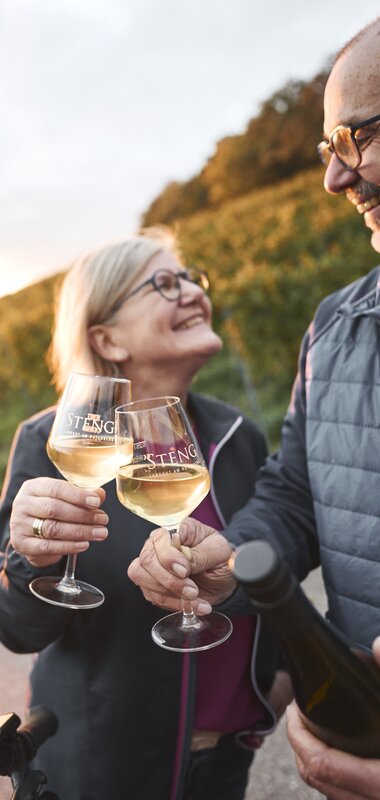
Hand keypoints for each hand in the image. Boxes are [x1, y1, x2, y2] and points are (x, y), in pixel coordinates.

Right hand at [10, 478, 107, 566]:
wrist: (30, 533)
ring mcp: (20, 525)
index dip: (78, 496)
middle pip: (54, 509)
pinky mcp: (22, 544)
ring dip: (80, 531)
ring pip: (52, 529)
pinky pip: (48, 547)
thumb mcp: (63, 498)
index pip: (56, 488)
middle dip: (82, 515)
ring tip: (100, 533)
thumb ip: (81, 495)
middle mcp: (23, 504)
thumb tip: (100, 494)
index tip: (96, 502)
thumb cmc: (50, 510)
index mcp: (33, 487)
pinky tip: (84, 544)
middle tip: (103, 519)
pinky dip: (69, 546)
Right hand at [127, 517, 235, 614]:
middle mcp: (159, 545)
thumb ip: (200, 555)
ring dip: (169, 593)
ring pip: (142, 578)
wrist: (225, 578)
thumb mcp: (219, 551)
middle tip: (192, 590)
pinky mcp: (153, 585)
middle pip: (146, 560)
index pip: (159, 538)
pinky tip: (194, 606)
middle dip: (169, 580)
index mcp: (176, 530)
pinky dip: (174, 604)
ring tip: (195, 597)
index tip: (185, 571)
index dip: (168, 557)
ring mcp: (153, 565)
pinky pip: (153, 596)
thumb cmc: (221, 557)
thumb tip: (184, 561)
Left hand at [286, 637, 379, 799]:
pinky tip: (344, 748)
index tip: (294, 709)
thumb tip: (379, 645)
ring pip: (330, 792)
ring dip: (316, 759)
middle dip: (300, 745)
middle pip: (317, 779)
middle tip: (299, 713)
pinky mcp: (377, 798)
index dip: (299, 737)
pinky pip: (346, 794)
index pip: (321, 765)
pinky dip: (337, 773)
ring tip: (315, 727)